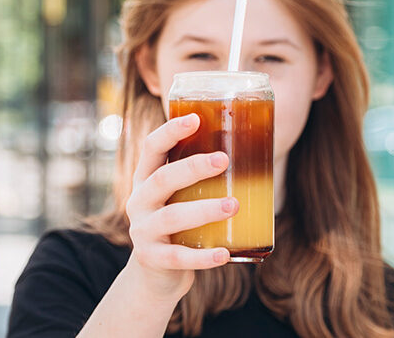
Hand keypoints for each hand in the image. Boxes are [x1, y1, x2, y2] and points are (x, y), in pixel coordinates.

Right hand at [124, 113, 237, 300]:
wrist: (156, 274)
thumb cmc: (179, 225)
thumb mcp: (181, 198)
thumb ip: (200, 179)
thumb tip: (254, 148)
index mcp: (145, 179)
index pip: (151, 148)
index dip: (170, 132)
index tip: (195, 119)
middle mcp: (139, 202)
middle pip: (161, 179)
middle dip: (192, 168)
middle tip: (224, 160)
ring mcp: (142, 231)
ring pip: (172, 217)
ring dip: (204, 210)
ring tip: (234, 206)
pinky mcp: (152, 259)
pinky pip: (178, 257)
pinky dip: (203, 256)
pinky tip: (225, 253)